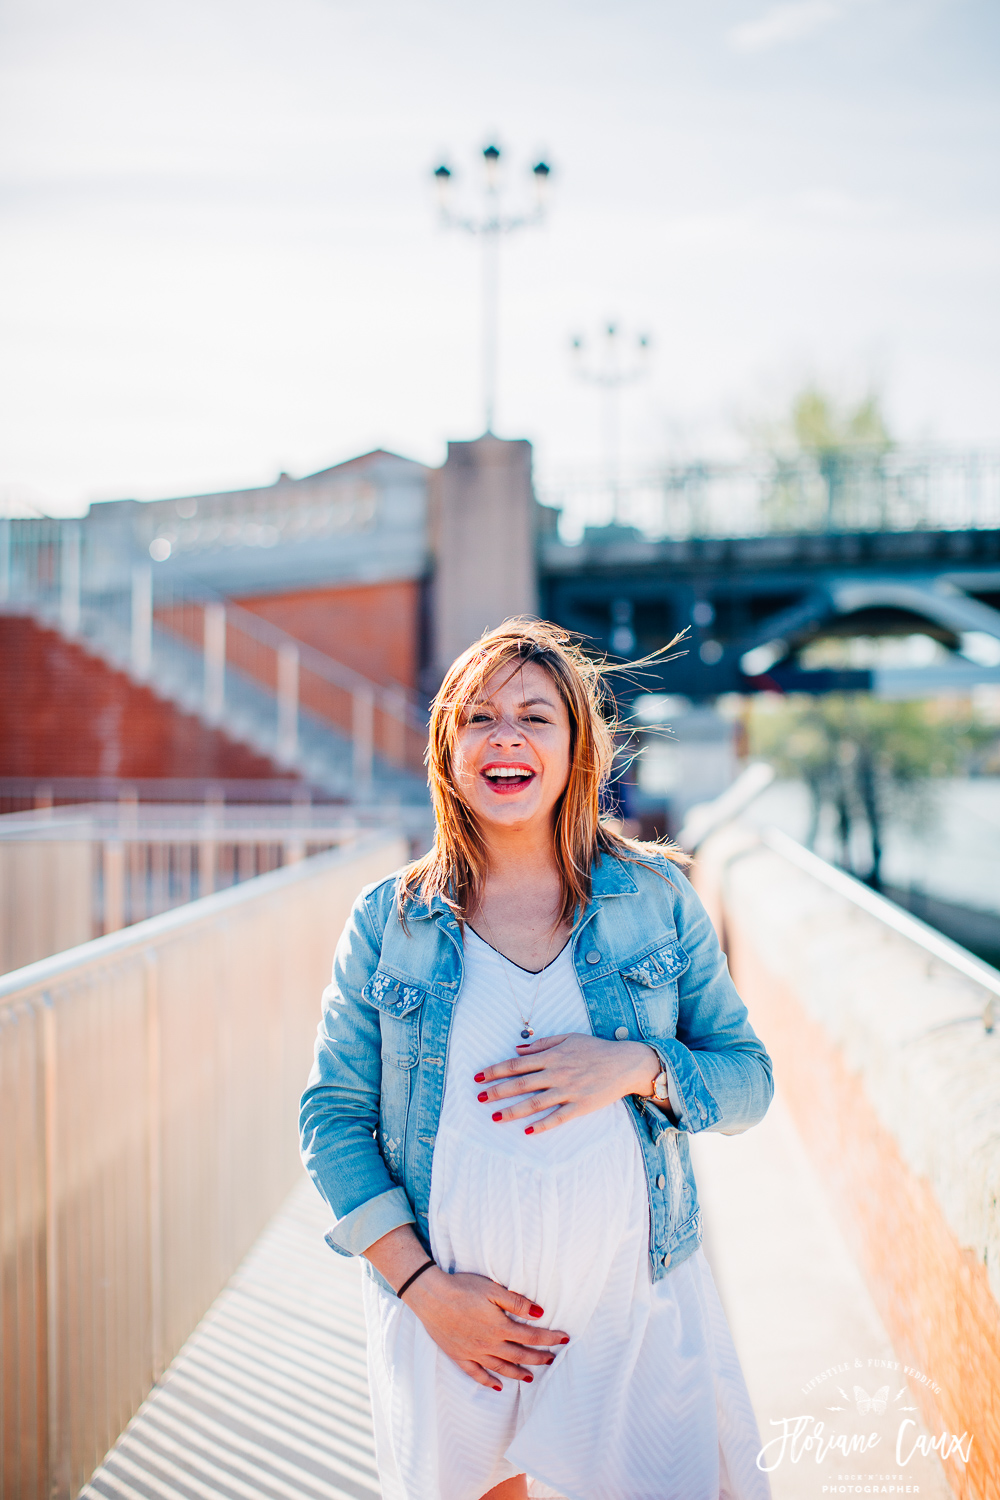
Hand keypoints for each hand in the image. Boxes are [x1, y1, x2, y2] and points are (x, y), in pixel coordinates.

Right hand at [403, 1266, 569, 1390]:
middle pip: (520, 1356)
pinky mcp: (458, 1356)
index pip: (531, 1336)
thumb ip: (517, 1303)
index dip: (550, 1338)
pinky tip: (498, 1386)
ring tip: (531, 1377)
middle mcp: (489, 1344)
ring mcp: (473, 1353)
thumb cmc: (462, 1288)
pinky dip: (488, 1382)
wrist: (431, 1296)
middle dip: (539, 1358)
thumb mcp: (493, 1289)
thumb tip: (540, 1313)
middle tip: (552, 1359)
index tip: (565, 1339)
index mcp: (500, 1327)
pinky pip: (476, 1374)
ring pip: (501, 1368)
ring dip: (518, 1373)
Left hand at [474, 1033, 661, 1133]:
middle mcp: (556, 1073)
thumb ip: (542, 1044)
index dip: (495, 1070)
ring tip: (495, 1117)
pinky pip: (557, 1118)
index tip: (478, 1076)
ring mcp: (568, 1091)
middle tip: (478, 1098)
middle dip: (497, 1090)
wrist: (625, 1063)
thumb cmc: (596, 1049)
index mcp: (552, 1056)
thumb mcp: (569, 1038)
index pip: (516, 1064)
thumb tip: (517, 1049)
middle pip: (520, 1083)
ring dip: (512, 1111)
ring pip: (534, 1103)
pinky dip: (542, 1125)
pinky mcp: (580, 1106)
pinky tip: (527, 1131)